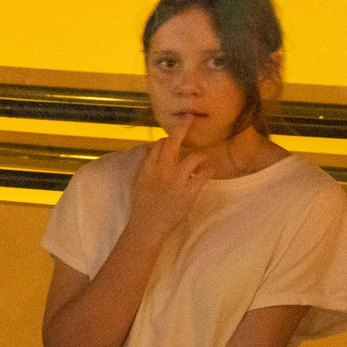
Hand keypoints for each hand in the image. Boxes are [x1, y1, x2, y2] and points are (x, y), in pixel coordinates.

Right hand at [129, 125, 211, 242]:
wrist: (147, 227)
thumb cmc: (142, 206)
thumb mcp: (137, 183)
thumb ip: (144, 167)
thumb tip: (149, 151)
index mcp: (148, 169)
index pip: (158, 146)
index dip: (166, 140)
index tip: (172, 138)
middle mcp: (162, 172)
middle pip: (173, 144)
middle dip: (182, 129)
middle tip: (190, 119)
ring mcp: (176, 182)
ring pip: (193, 158)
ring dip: (201, 157)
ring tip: (204, 160)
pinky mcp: (188, 192)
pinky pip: (203, 175)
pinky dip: (208, 171)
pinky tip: (209, 171)